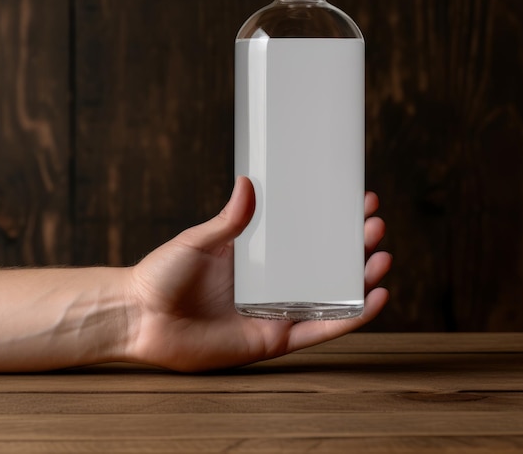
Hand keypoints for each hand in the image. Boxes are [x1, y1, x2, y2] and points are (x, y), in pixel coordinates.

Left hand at [126, 176, 390, 370]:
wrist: (140, 318)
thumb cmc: (164, 274)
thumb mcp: (199, 240)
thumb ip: (229, 218)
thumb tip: (248, 183)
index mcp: (259, 256)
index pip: (306, 235)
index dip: (333, 221)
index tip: (358, 201)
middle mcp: (274, 283)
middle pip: (326, 264)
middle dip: (354, 246)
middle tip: (374, 225)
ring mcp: (277, 311)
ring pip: (331, 296)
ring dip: (361, 279)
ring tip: (382, 256)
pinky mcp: (275, 340)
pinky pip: (321, 330)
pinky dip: (351, 318)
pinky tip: (374, 299)